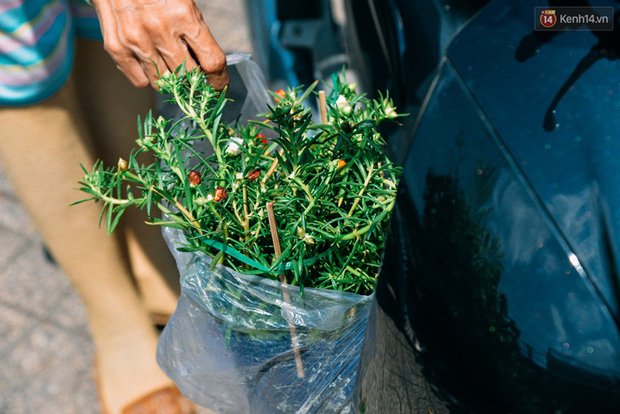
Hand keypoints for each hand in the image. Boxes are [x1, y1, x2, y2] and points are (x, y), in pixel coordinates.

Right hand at [92, 0, 228, 89]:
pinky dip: (148, 78)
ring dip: (171, 81)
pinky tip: (150, 63)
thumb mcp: (184, 1)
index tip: (218, 85)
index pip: (212, 62)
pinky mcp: (116, 47)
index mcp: (184, 15)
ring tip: (169, 66)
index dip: (219, 80)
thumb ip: (196, 30)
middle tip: (194, 77)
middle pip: (189, 76)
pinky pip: (141, 81)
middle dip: (195, 81)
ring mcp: (137, 41)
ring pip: (164, 83)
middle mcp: (161, 30)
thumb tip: (208, 66)